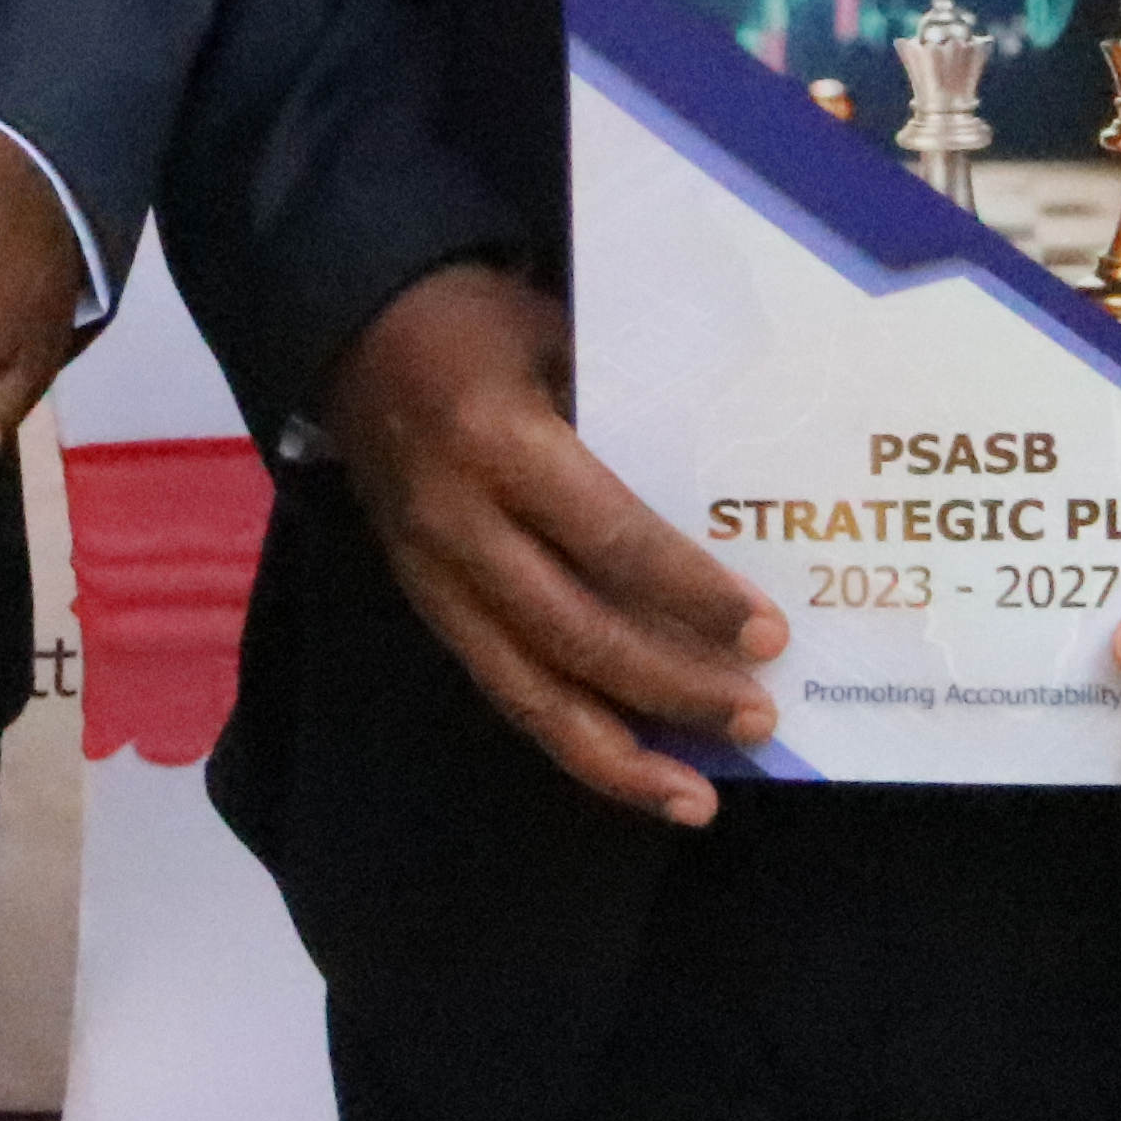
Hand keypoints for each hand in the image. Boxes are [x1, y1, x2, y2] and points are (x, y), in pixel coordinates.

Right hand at [313, 261, 785, 830]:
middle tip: (759, 713)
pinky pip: (501, 687)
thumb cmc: (477, 321)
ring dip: (619, 753)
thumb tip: (740, 475)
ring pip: (526, 690)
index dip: (690, 592)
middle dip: (671, 685)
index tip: (766, 631)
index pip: (608, 537)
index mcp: (496, 442)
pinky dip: (571, 740)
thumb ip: (631, 405)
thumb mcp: (558, 332)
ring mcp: (433, 575)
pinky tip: (636, 773)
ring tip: (699, 798)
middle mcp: (458, 523)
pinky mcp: (426, 606)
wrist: (353, 333)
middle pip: (574, 632)